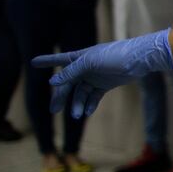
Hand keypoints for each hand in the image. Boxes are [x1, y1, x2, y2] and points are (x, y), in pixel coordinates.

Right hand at [31, 30, 172, 118]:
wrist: (139, 60)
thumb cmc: (115, 56)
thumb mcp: (91, 63)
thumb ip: (72, 71)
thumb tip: (52, 82)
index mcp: (80, 58)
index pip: (60, 60)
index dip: (47, 61)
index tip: (33, 62)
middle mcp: (85, 68)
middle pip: (68, 84)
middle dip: (60, 97)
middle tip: (53, 110)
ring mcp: (95, 77)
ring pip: (81, 93)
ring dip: (77, 104)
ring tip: (76, 115)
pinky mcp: (105, 85)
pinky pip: (93, 96)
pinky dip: (89, 104)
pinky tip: (87, 112)